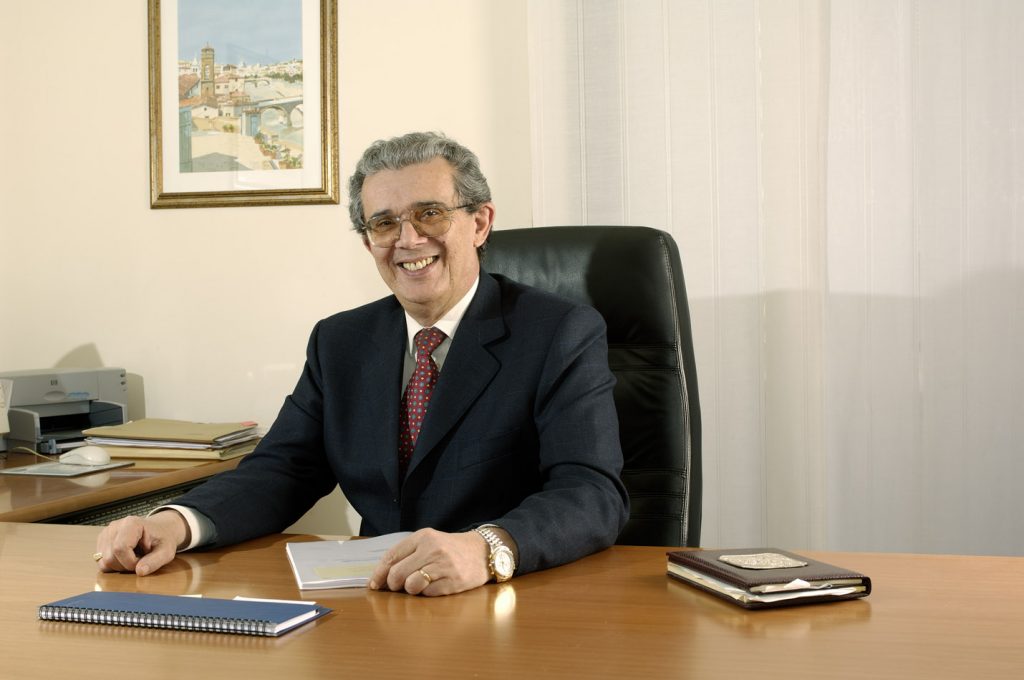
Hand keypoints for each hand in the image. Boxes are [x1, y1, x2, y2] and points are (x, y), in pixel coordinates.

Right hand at [94, 510, 188, 575]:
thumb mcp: (166, 551)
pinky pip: (101, 561)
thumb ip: (155, 561)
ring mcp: (106, 533)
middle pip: (110, 558)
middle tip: (141, 559)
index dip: (131, 562)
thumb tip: (140, 572)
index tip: (143, 561)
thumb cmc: (163, 538)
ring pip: (103, 562)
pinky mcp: (102, 541)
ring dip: (120, 566)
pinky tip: (126, 557)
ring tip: (134, 557)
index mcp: (131, 524)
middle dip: (126, 566)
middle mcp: (114, 526)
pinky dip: (114, 564)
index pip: (120, 549)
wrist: (160, 529)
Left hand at [369, 528, 489, 596]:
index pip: (392, 556)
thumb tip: (381, 577)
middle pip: (398, 574)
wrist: (482, 552)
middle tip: (398, 587)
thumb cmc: (450, 549)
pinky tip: (434, 586)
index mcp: (423, 537)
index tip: (375, 584)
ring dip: (411, 590)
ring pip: (411, 586)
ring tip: (419, 585)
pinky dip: (426, 594)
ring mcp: (444, 566)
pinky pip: (428, 594)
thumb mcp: (428, 542)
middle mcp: (433, 549)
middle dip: (393, 585)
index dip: (379, 573)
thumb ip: (407, 554)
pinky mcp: (453, 582)